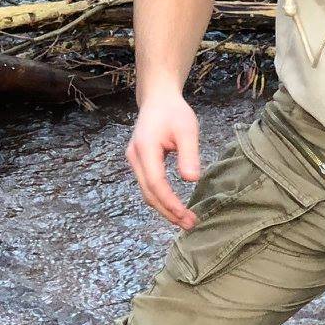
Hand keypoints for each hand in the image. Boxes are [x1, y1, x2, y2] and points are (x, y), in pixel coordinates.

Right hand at [127, 88, 201, 228]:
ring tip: (184, 221)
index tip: (185, 215)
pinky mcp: (139, 163)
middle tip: (189, 224)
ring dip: (164, 208)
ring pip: (146, 192)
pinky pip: (148, 186)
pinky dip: (160, 199)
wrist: (158, 99)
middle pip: (149, 193)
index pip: (156, 183)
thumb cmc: (174, 112)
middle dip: (168, 211)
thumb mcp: (187, 129)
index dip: (169, 202)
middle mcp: (135, 157)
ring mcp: (134, 161)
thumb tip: (191, 180)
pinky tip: (175, 207)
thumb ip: (188, 154)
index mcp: (145, 148)